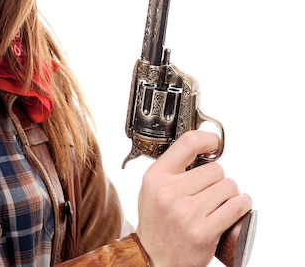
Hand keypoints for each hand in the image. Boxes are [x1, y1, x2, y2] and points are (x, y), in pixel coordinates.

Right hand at [135, 130, 251, 266]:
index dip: (206, 138)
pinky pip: (235, 207)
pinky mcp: (204, 231)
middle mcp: (170, 192)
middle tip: (212, 189)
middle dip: (218, 178)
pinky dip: (242, 204)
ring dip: (230, 192)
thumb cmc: (157, 223)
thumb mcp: (152, 189)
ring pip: (227, 186)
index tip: (214, 142)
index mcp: (156, 177)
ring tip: (221, 201)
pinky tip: (238, 205)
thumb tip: (199, 148)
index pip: (186, 144)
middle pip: (214, 169)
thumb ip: (171, 169)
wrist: (154, 258)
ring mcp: (187, 212)